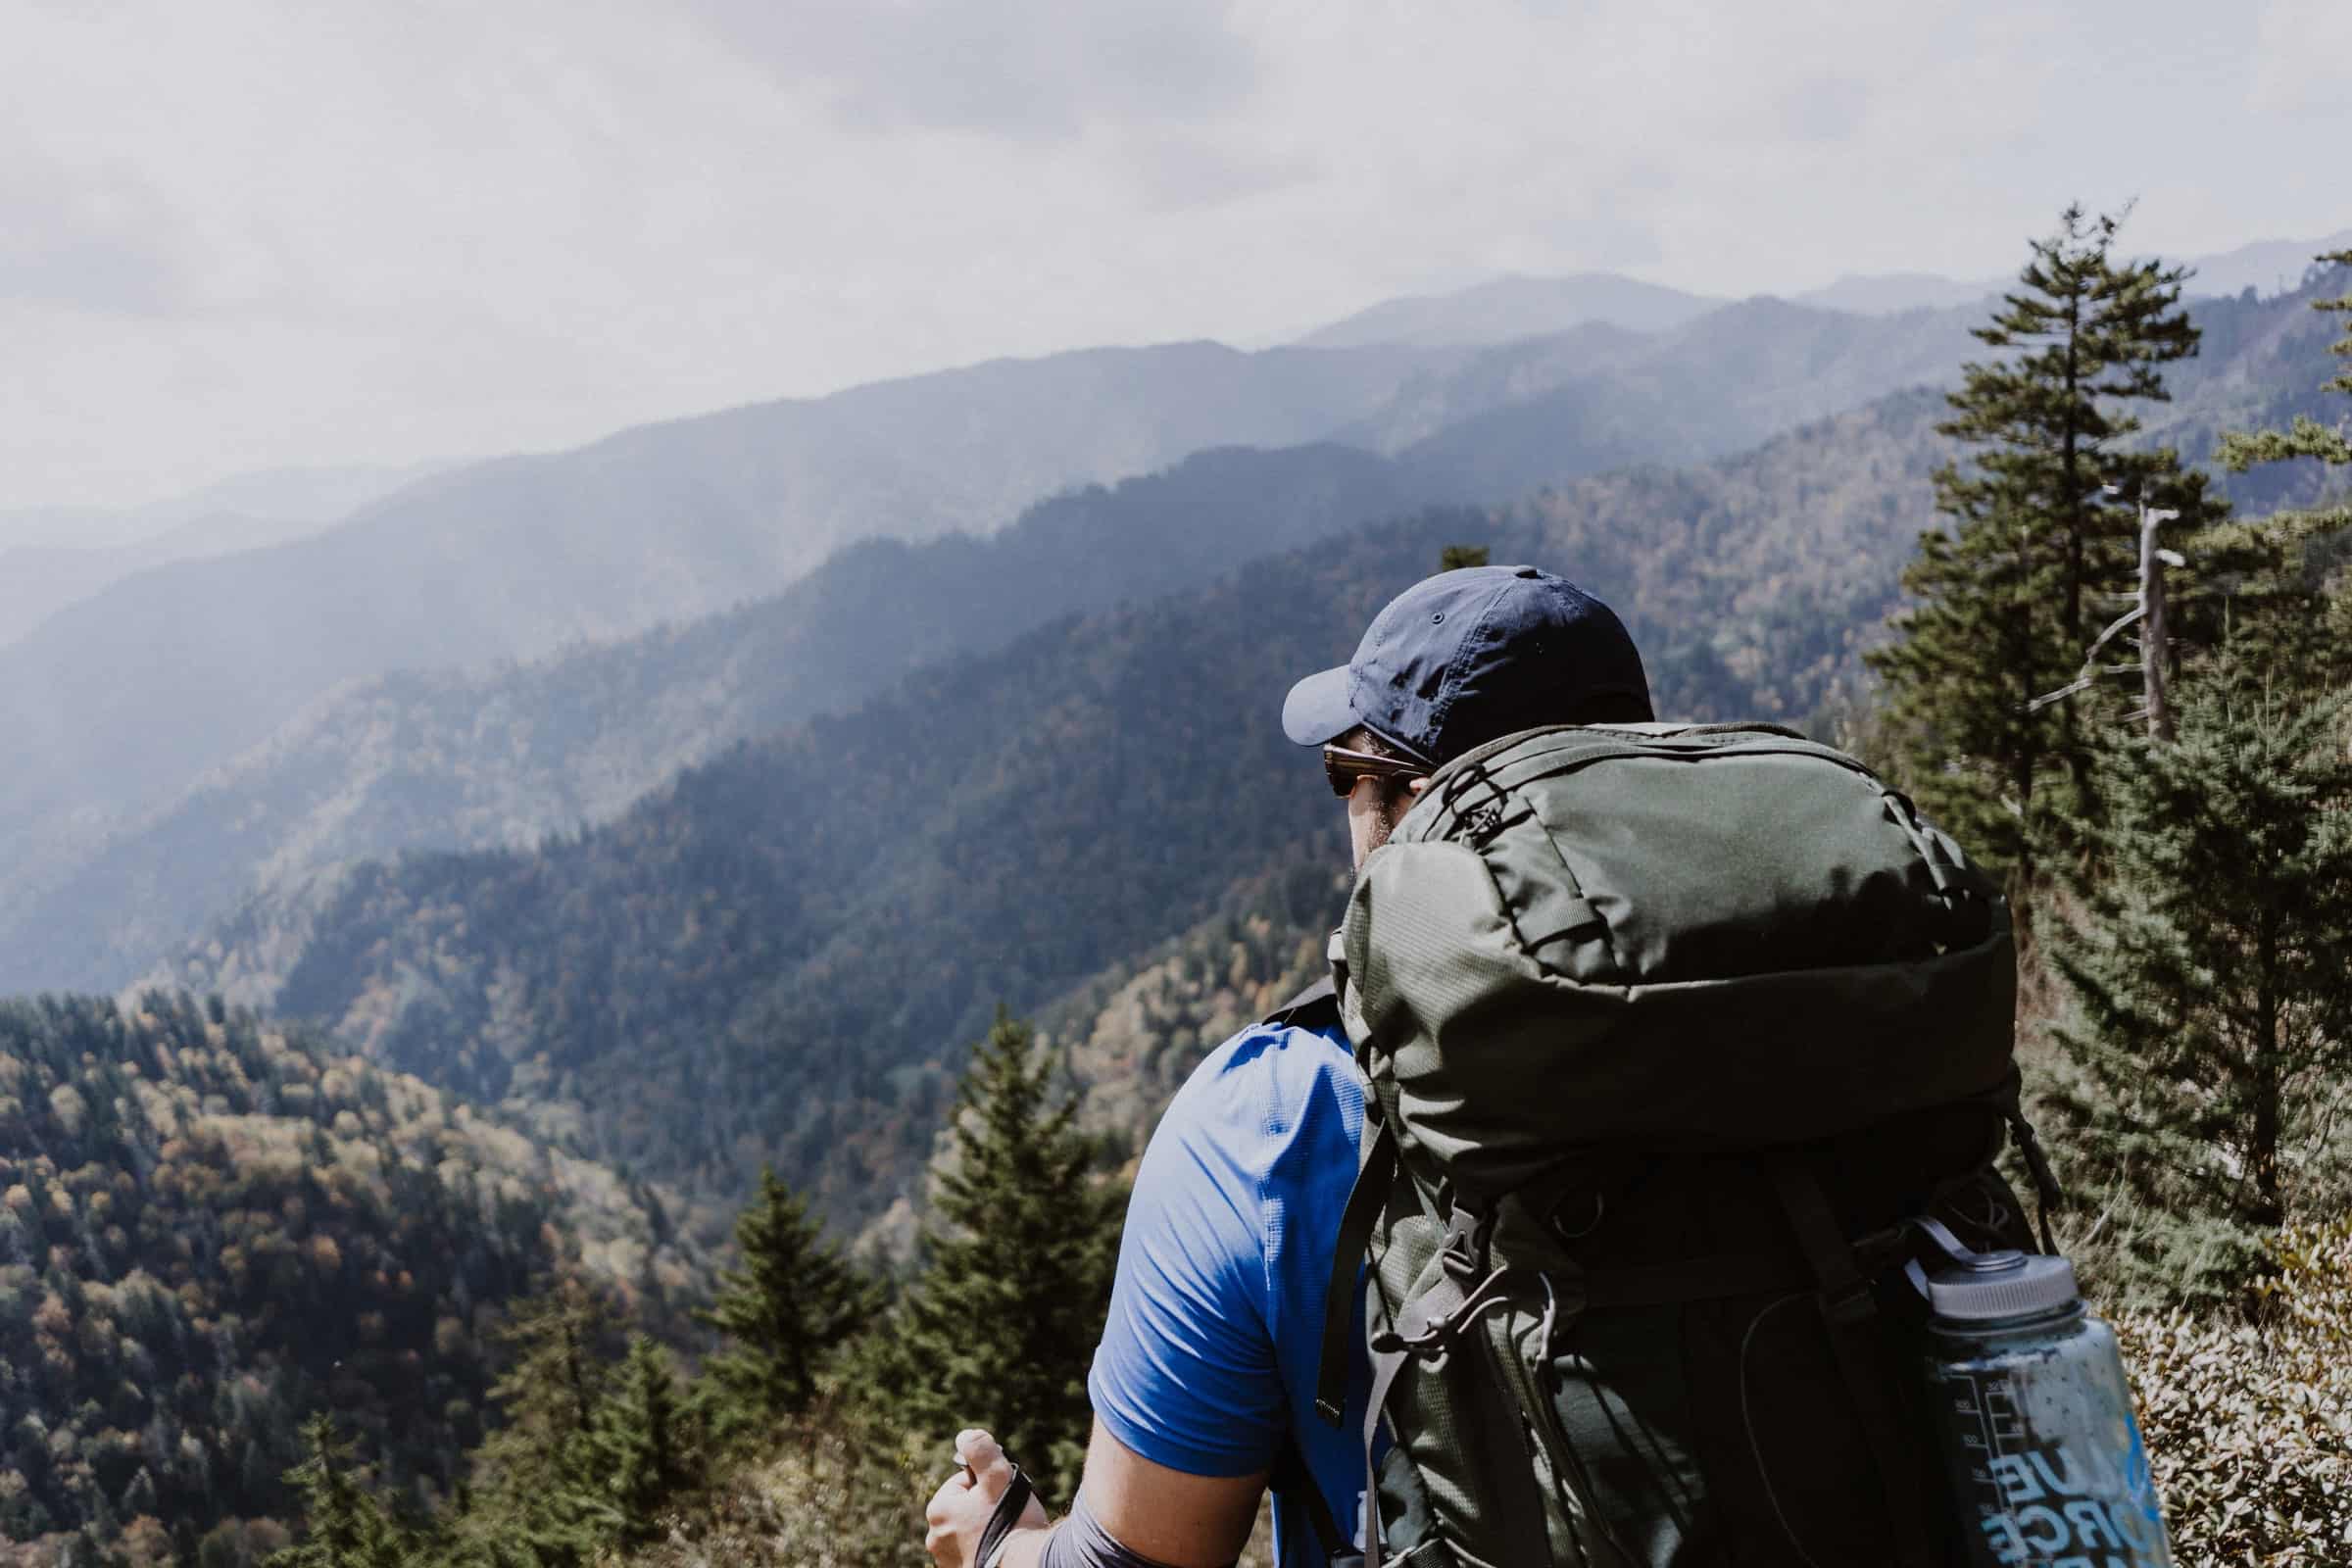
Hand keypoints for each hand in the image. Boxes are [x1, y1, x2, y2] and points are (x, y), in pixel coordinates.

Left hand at [924, 1428, 1047, 1567]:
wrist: (1026, 1566)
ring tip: (1004, 1533)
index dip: (987, 1485)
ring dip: (983, 1528)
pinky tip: (999, 1548)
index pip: (963, 1483)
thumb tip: (965, 1436)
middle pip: (964, 1507)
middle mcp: (935, 1537)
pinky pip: (970, 1551)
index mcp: (939, 1510)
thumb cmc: (1013, 1522)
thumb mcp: (998, 1476)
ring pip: (967, 1530)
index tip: (1000, 1496)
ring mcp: (945, 1559)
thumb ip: (980, 1450)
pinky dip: (983, 1547)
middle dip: (983, 1507)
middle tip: (1005, 1514)